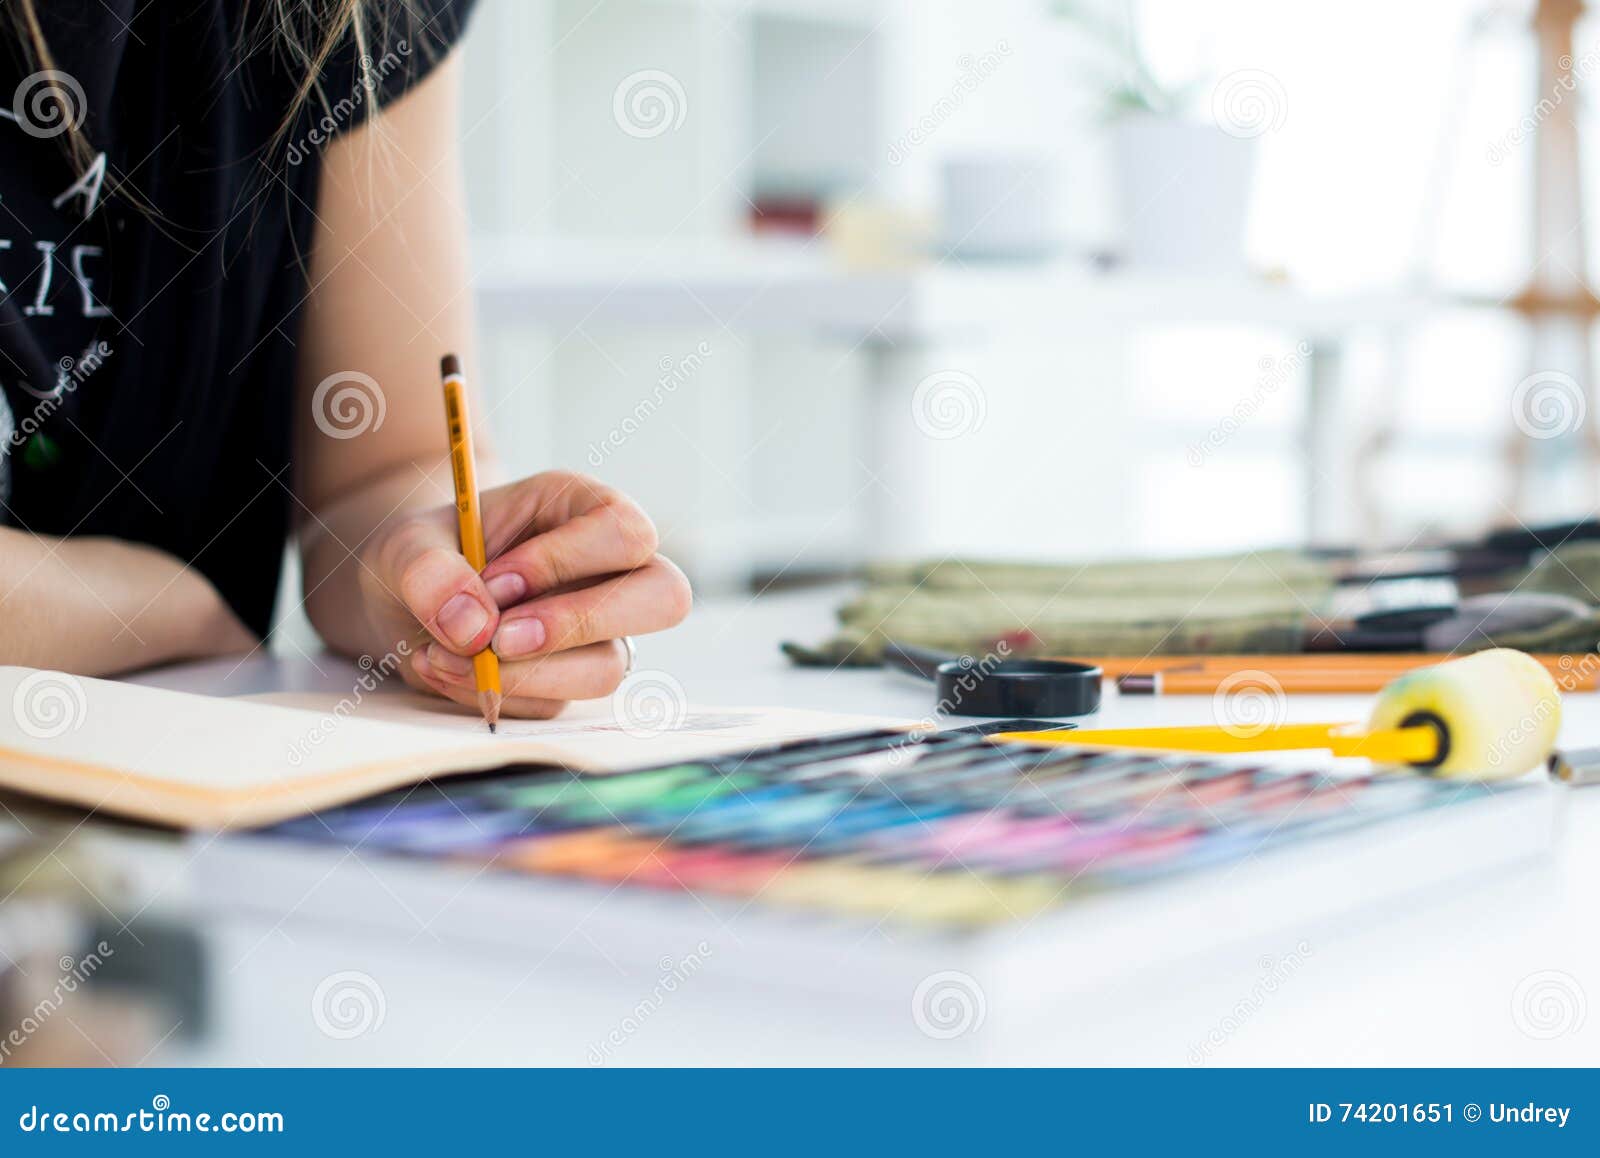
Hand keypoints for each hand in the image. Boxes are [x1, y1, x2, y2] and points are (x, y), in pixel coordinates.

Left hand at [358, 471, 690, 717]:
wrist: (401, 600)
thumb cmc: (422, 554)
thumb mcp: (405, 544)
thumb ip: (429, 571)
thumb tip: (475, 628)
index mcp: (582, 508)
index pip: (622, 531)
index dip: (564, 562)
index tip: (493, 583)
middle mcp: (608, 569)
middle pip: (664, 598)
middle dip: (579, 624)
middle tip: (500, 640)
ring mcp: (599, 630)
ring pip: (608, 667)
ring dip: (523, 674)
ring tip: (442, 655)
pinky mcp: (571, 679)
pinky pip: (554, 705)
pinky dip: (494, 696)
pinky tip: (446, 668)